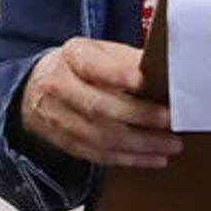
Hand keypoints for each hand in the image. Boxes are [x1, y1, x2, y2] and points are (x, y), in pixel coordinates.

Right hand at [15, 38, 182, 169]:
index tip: (143, 80)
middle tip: (170, 120)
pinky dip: (130, 159)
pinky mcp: (66, 142)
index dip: (117, 73)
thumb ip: (129, 59)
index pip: (92, 65)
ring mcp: (59, 118)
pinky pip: (99, 155)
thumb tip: (165, 70)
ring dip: (141, 144)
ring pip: (102, 136)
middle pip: (99, 106)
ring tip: (172, 144)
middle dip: (139, 115)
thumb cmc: (81, 68)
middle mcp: (60, 87)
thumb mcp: (101, 51)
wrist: (38, 88)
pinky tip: (155, 158)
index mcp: (72, 57)